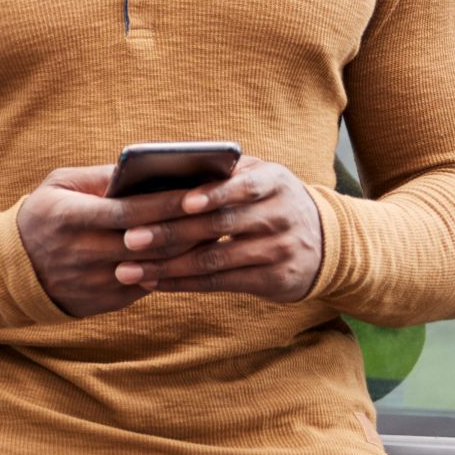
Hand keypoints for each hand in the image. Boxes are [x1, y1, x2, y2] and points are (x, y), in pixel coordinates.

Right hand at [15, 164, 221, 316]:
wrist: (11, 271)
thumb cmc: (42, 216)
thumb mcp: (59, 185)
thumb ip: (100, 177)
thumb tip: (144, 168)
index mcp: (70, 217)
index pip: (128, 211)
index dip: (165, 203)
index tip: (199, 192)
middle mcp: (82, 252)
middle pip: (147, 242)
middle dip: (187, 227)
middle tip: (222, 212)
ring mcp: (93, 281)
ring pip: (152, 267)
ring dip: (186, 251)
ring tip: (215, 232)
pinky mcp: (103, 301)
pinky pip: (147, 286)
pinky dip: (171, 270)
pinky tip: (192, 255)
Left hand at [110, 157, 324, 301]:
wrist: (326, 243)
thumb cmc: (270, 203)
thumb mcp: (260, 180)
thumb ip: (224, 173)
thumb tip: (163, 171)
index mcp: (274, 181)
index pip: (243, 186)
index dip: (214, 194)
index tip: (182, 201)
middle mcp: (281, 215)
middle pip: (219, 225)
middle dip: (170, 233)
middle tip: (129, 239)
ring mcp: (279, 250)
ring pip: (215, 260)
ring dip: (167, 266)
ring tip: (128, 270)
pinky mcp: (274, 280)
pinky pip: (220, 283)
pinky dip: (182, 284)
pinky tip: (153, 283)